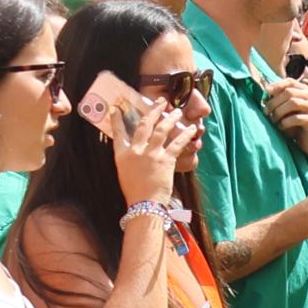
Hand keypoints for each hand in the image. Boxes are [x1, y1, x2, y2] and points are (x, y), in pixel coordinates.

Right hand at [111, 90, 192, 208]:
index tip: (116, 109)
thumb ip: (129, 158)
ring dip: (171, 118)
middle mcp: (136, 151)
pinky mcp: (166, 160)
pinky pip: (178, 143)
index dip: (117, 120)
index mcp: (122, 155)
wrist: (144, 205)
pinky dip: (186, 135)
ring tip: (177, 112)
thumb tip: (137, 147)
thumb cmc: (135, 192)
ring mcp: (151, 154)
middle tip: (160, 102)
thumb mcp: (125, 172)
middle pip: (144, 124)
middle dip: (153, 110)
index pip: (118, 133)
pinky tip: (192, 129)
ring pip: (162, 129)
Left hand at [261, 68, 307, 160]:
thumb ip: (279, 99)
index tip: (266, 91)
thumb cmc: (294, 124)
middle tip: (266, 112)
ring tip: (273, 120)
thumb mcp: (286, 109)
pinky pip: (296, 118)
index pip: (290, 81)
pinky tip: (281, 127)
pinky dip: (285, 122)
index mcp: (304, 91)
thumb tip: (266, 90)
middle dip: (274, 102)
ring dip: (279, 112)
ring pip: (293, 103)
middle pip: (289, 92)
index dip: (277, 85)